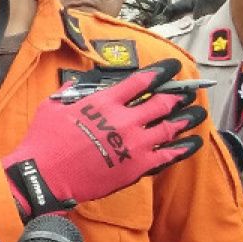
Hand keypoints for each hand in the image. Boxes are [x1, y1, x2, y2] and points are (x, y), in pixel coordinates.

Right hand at [3, 58, 204, 216]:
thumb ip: (72, 92)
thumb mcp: (52, 105)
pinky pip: (169, 155)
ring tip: (198, 111)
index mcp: (104, 101)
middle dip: (177, 95)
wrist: (44, 174)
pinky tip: (195, 142)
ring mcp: (134, 144)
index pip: (141, 81)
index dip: (161, 72)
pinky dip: (185, 147)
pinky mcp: (137, 166)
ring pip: (170, 126)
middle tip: (187, 91)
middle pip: (161, 102)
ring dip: (186, 118)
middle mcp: (124, 119)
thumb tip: (82, 83)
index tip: (172, 68)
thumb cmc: (44, 140)